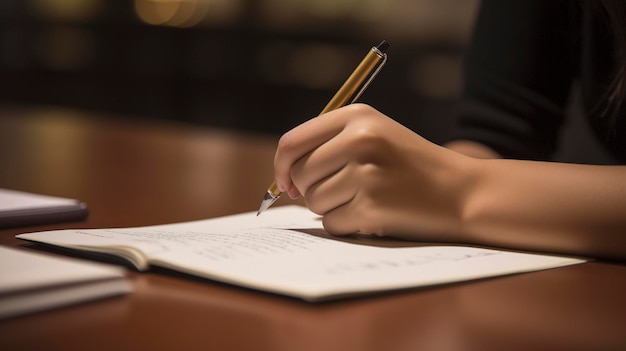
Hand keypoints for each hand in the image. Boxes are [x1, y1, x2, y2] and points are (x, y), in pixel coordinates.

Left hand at [274, 104, 473, 240]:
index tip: (285, 182)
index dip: (281, 166)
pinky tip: (372, 214)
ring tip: (363, 199)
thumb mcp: (374, 135)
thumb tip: (284, 176)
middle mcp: (359, 140)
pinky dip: (346, 225)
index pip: (292, 142)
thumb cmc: (410, 165)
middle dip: (307, 190)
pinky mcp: (372, 207)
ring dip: (330, 208)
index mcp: (357, 117)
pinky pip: (332, 223)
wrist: (460, 192)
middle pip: (299, 174)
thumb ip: (330, 145)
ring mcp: (365, 174)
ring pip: (313, 201)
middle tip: (336, 192)